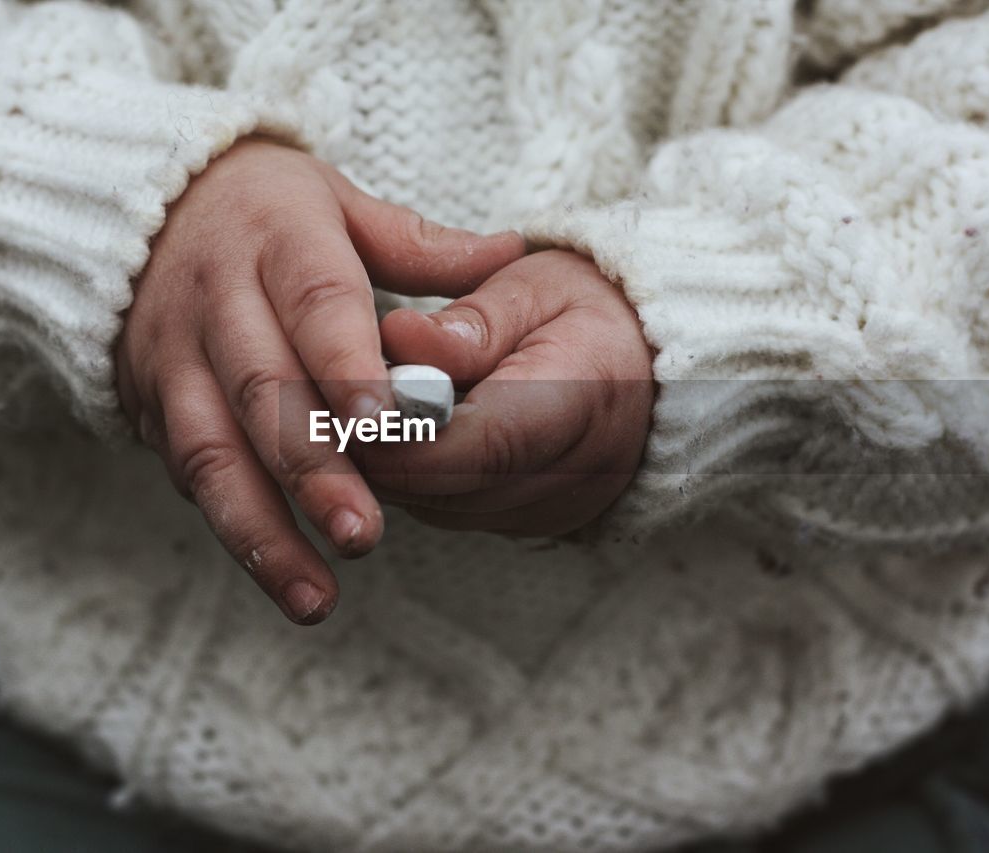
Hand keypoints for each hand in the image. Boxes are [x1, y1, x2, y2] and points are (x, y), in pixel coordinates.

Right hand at [116, 139, 523, 622]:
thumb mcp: (339, 202)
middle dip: (314, 472)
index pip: (316, 301)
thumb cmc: (267, 213)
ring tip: (315, 597)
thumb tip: (509, 251)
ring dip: (262, 530)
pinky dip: (231, 524)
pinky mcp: (148, 404)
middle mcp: (217, 301)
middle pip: (263, 393)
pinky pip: (187, 472)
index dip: (346, 364)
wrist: (142, 212)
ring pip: (212, 453)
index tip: (386, 425)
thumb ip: (419, 245)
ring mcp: (173, 358)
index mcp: (278, 239)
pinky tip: (277, 573)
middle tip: (366, 536)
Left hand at [357, 250, 654, 534]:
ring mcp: (554, 510)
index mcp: (585, 398)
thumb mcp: (537, 286)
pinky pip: (451, 512)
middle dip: (379, 444)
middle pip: (448, 486)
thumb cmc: (589, 312)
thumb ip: (471, 320)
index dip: (402, 430)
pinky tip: (408, 427)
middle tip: (335, 390)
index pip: (480, 442)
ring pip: (439, 507)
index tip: (341, 397)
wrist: (653, 364)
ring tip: (376, 399)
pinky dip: (418, 475)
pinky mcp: (530, 526)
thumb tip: (399, 339)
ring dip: (393, 462)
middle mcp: (576, 473)